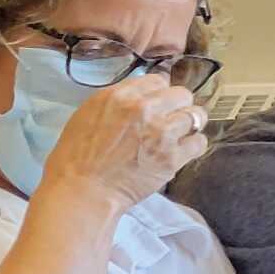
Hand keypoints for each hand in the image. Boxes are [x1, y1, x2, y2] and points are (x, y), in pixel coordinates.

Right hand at [34, 73, 207, 213]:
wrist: (81, 192)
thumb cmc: (75, 158)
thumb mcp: (87, 116)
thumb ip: (117, 103)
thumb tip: (142, 98)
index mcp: (119, 96)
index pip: (157, 81)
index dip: (158, 94)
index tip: (155, 105)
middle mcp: (144, 109)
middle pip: (182, 94)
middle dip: (177, 106)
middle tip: (168, 120)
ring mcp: (162, 133)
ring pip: (196, 116)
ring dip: (188, 125)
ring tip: (177, 136)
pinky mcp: (173, 157)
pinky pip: (199, 142)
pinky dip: (192, 146)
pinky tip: (180, 152)